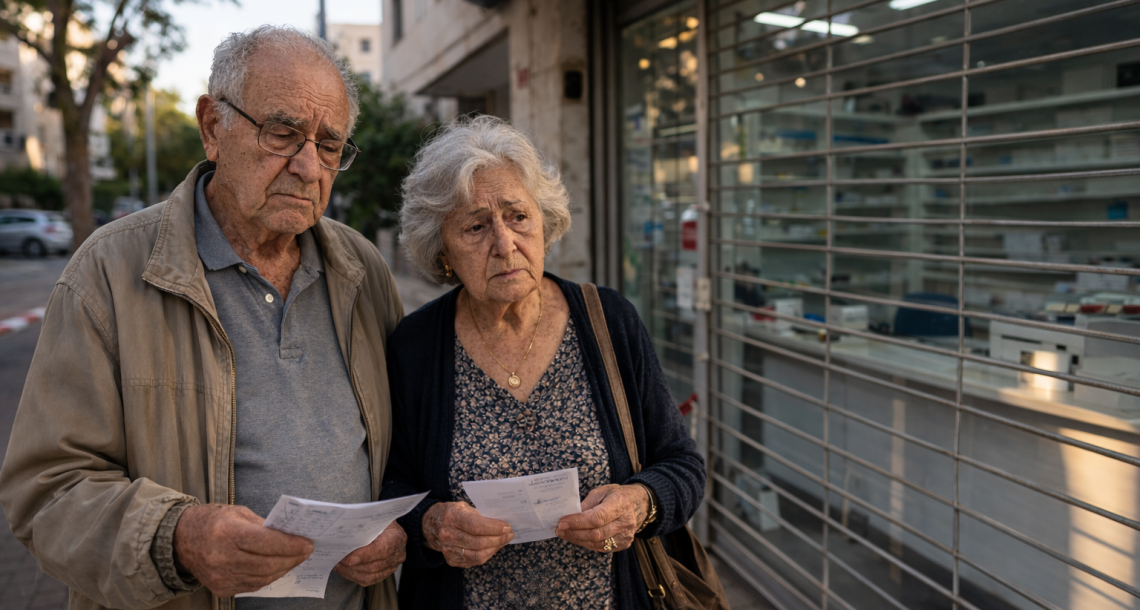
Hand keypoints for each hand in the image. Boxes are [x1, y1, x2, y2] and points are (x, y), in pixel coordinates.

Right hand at [173, 503, 313, 596]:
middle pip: (267, 564)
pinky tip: (277, 567)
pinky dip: (268, 577)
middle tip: (306, 551)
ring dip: (283, 569)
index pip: (266, 542)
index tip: (308, 543)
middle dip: (292, 558)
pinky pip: (252, 586)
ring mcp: (220, 576)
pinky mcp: (221, 588)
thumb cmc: (211, 521)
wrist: (179, 540)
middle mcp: (222, 557)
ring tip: (295, 559)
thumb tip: (289, 534)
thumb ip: (262, 524)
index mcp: (226, 532)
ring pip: (262, 578)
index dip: (290, 545)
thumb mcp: (236, 512)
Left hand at [334, 521, 406, 585]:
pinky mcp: (385, 573)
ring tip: (337, 565)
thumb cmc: (380, 522)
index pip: (380, 550)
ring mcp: (392, 566)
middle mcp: (397, 554)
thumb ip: (363, 527)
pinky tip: (344, 570)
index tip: (347, 559)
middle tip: (336, 560)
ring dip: (351, 572)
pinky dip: (354, 576)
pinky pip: (368, 580)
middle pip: (374, 566)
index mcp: (396, 537)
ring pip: (370, 576)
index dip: (364, 556)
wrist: (390, 529)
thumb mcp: (374, 519)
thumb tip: (344, 535)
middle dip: (352, 566)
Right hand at [422, 502, 513, 567]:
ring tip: (503, 541)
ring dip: (495, 548)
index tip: (507, 527)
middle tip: (509, 534)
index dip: (494, 528)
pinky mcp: (451, 560)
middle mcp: (448, 535)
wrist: (431, 525)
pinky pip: (474, 561)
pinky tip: (493, 547)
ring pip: (478, 555)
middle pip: (479, 543)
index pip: (476, 526)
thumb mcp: (463, 506)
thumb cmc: (451, 513)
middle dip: (499, 539)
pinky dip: (487, 554)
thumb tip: (501, 523)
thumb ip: (480, 515)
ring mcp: (448, 550)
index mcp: (451, 517)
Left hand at [556, 484, 648, 552]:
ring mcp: (626, 535)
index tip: (562, 522)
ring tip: (565, 534)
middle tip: (559, 529)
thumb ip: (587, 503)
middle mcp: (625, 522)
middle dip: (574, 533)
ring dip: (578, 540)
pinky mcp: (624, 544)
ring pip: (597, 544)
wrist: (638, 504)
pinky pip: (602, 548)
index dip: (577, 522)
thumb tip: (571, 514)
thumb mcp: (602, 491)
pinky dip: (587, 544)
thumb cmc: (617, 495)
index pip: (597, 518)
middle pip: (596, 533)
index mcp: (619, 504)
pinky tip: (577, 538)